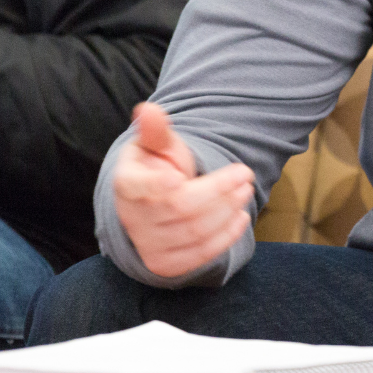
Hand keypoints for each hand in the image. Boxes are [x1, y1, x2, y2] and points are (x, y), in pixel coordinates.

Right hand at [114, 102, 254, 278]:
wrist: (150, 207)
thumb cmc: (157, 168)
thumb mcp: (156, 146)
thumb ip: (156, 131)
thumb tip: (149, 109)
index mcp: (127, 185)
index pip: (140, 187)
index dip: (157, 184)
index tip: (179, 176)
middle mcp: (134, 219)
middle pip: (180, 208)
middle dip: (217, 191)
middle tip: (245, 174)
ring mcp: (149, 245)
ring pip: (194, 232)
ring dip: (226, 211)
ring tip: (245, 191)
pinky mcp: (167, 264)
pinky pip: (199, 255)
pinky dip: (225, 236)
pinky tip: (240, 217)